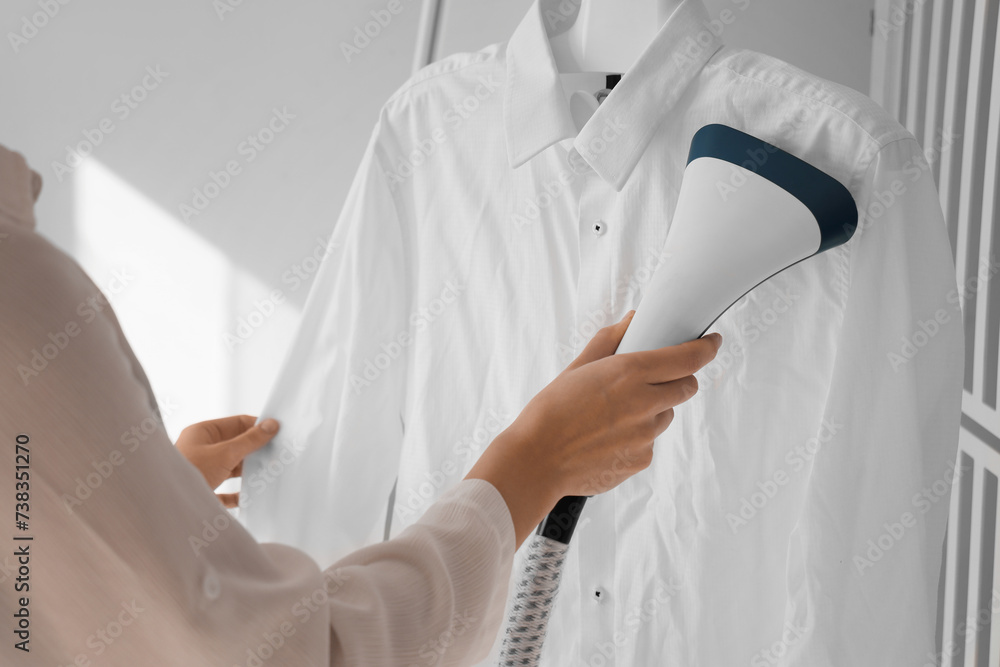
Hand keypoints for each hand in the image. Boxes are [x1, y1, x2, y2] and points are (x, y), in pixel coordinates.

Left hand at [175, 415, 278, 507]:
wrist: (166, 505)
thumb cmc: (188, 473)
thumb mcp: (225, 453)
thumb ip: (250, 440)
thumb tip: (271, 425)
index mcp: (202, 433)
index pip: (236, 423)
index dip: (257, 426)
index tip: (277, 432)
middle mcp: (201, 449)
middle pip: (235, 445)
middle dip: (255, 450)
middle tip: (276, 453)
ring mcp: (202, 470)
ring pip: (231, 467)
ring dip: (248, 471)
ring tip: (267, 473)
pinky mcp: (203, 491)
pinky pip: (225, 490)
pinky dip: (238, 493)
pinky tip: (248, 495)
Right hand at [466, 311, 721, 545]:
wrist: (536, 460)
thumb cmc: (550, 412)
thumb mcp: (577, 368)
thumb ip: (609, 341)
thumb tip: (631, 322)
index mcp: (630, 373)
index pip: (688, 357)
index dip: (705, 348)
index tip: (711, 343)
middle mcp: (645, 403)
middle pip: (687, 386)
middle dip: (677, 379)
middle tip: (652, 380)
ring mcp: (646, 435)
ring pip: (666, 416)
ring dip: (653, 410)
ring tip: (614, 415)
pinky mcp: (642, 459)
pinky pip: (649, 443)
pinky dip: (636, 437)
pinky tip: (606, 438)